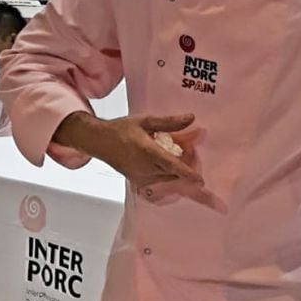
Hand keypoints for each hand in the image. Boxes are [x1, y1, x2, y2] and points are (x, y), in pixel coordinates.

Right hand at [55, 111, 205, 191]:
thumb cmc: (121, 129)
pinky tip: (163, 160)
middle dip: (185, 163)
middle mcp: (145, 167)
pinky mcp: (139, 182)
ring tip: (173, 152)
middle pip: (174, 172)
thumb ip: (169, 122)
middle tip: (186, 148)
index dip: (188, 173)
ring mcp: (141, 177)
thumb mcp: (146, 121)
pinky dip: (166, 173)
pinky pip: (160, 180)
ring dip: (176, 169)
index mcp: (148, 152)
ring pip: (169, 177)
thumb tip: (191, 118)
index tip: (200, 181)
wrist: (100, 141)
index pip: (172, 165)